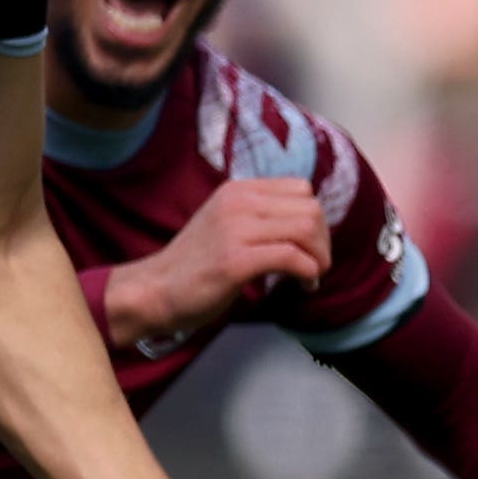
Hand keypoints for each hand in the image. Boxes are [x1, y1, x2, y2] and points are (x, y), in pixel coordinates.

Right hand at [107, 178, 331, 347]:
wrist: (154, 290)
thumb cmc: (194, 266)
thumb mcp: (226, 224)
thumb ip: (260, 216)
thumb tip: (309, 226)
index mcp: (238, 190)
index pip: (302, 189)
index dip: (314, 219)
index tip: (308, 246)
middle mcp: (238, 202)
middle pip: (311, 208)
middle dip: (323, 241)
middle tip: (315, 266)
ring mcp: (235, 229)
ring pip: (306, 229)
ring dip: (320, 257)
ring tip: (311, 276)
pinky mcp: (235, 260)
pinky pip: (292, 257)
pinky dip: (309, 273)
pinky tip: (303, 285)